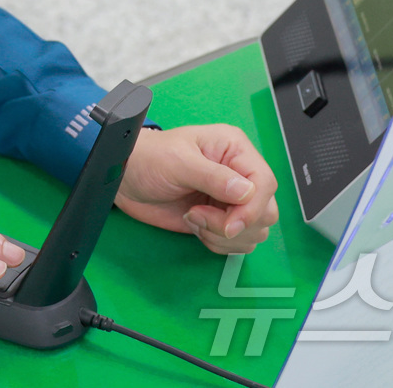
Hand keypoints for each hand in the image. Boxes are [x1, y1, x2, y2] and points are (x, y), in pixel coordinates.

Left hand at [114, 125, 278, 254]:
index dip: (252, 208)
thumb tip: (247, 192)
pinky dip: (219, 243)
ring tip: (194, 219)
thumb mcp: (178, 162)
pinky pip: (238, 242)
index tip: (229, 224)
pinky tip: (196, 227)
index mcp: (234, 149)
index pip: (265, 183)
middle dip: (236, 224)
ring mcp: (230, 199)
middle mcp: (238, 174)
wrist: (125, 178)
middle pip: (266, 211)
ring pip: (255, 231)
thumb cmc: (148, 158)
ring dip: (225, 236)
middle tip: (199, 216)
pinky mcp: (220, 219)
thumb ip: (213, 177)